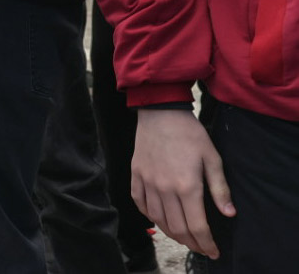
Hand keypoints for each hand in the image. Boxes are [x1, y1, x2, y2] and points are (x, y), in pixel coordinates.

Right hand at [132, 109, 234, 259]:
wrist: (160, 113)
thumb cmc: (190, 134)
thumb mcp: (212, 158)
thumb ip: (220, 188)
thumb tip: (229, 213)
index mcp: (187, 186)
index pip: (197, 226)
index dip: (206, 243)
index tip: (213, 251)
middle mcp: (164, 188)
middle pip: (177, 227)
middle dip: (191, 243)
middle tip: (201, 247)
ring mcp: (148, 182)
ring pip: (157, 219)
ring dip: (171, 233)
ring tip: (183, 236)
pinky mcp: (136, 174)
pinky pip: (140, 202)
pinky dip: (149, 215)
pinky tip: (158, 218)